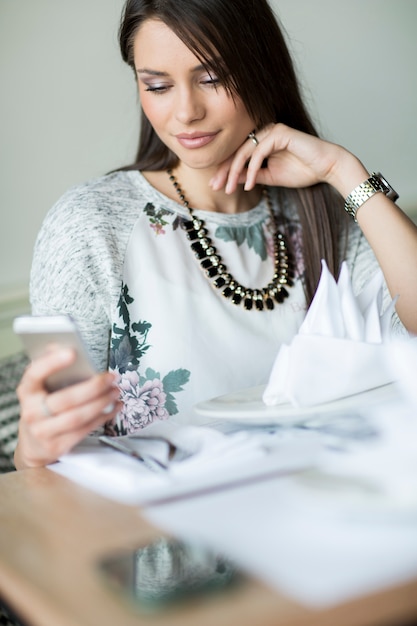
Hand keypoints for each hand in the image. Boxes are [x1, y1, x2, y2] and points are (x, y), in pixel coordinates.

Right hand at [14, 347, 121, 468]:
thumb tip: (62, 344)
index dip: (52, 363)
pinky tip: (114, 407)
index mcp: (27, 392)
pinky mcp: (58, 446)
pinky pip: (85, 429)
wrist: (34, 444)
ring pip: (78, 416)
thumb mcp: (41, 387)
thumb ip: (50, 367)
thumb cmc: (42, 407)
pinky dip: (104, 417)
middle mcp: (32, 412)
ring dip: (102, 402)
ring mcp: (44, 431)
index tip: (72, 352)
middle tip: (111, 377)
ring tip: (115, 391)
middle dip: (93, 387)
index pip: (35, 374)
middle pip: (66, 399)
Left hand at [210, 123, 362, 196]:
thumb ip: (252, 176)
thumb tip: (232, 180)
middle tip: (215, 187)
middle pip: (237, 152)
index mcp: (262, 142)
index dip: (225, 171)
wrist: (327, 168)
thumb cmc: (303, 171)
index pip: (238, 156)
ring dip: (235, 171)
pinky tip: (250, 183)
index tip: (215, 187)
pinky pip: (259, 151)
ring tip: (230, 189)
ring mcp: (272, 130)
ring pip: (245, 151)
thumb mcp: (270, 177)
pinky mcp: (280, 132)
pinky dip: (252, 168)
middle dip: (224, 171)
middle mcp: (264, 133)